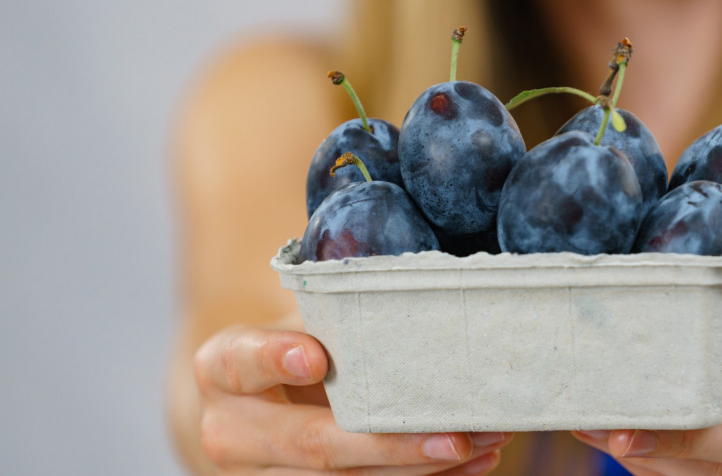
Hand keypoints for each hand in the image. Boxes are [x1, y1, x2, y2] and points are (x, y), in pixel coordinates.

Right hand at [193, 325, 510, 473]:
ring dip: (419, 469)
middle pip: (311, 445)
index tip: (316, 358)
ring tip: (482, 443)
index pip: (242, 362)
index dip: (276, 359)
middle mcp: (231, 432)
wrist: (250, 398)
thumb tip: (406, 282)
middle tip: (451, 435)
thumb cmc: (286, 342)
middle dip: (388, 444)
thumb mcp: (293, 317)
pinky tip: (472, 464)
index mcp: (221, 368)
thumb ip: (331, 311)